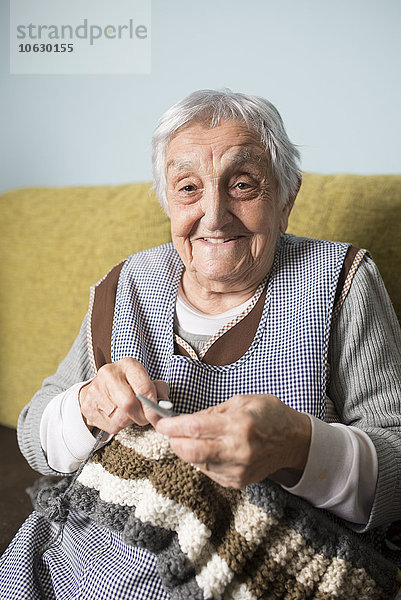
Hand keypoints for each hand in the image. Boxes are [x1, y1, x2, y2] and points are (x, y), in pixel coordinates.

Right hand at [79, 358, 168, 433]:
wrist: (99, 388)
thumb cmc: (128, 385)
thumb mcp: (144, 381)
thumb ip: (158, 390)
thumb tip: (164, 404)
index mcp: (127, 365)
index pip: (144, 387)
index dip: (153, 406)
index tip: (158, 416)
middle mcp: (109, 374)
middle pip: (129, 404)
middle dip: (142, 416)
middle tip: (146, 419)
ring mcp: (96, 390)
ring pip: (120, 418)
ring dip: (130, 422)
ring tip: (130, 414)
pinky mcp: (88, 406)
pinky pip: (110, 426)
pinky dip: (118, 426)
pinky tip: (118, 417)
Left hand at [155, 394, 310, 488]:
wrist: (294, 442)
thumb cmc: (270, 415)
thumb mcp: (242, 401)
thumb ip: (212, 412)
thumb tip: (186, 420)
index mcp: (239, 425)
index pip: (196, 427)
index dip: (173, 425)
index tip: (162, 422)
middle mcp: (238, 451)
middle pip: (191, 451)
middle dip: (174, 442)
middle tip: (170, 433)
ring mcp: (238, 470)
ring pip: (197, 463)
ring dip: (186, 451)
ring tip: (188, 439)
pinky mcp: (238, 482)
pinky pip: (209, 472)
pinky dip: (200, 460)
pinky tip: (206, 449)